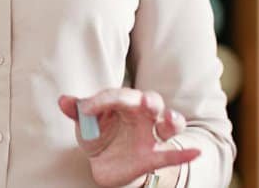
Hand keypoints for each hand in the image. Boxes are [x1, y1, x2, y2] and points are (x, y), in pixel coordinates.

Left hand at [58, 88, 199, 186]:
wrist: (105, 162)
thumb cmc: (98, 134)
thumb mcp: (85, 123)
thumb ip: (78, 111)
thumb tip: (63, 100)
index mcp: (124, 102)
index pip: (118, 95)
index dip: (102, 100)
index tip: (84, 109)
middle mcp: (142, 115)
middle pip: (153, 102)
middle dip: (150, 101)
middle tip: (145, 102)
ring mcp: (151, 135)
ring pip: (170, 124)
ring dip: (172, 121)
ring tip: (171, 120)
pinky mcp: (154, 156)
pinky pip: (171, 155)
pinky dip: (184, 154)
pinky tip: (195, 152)